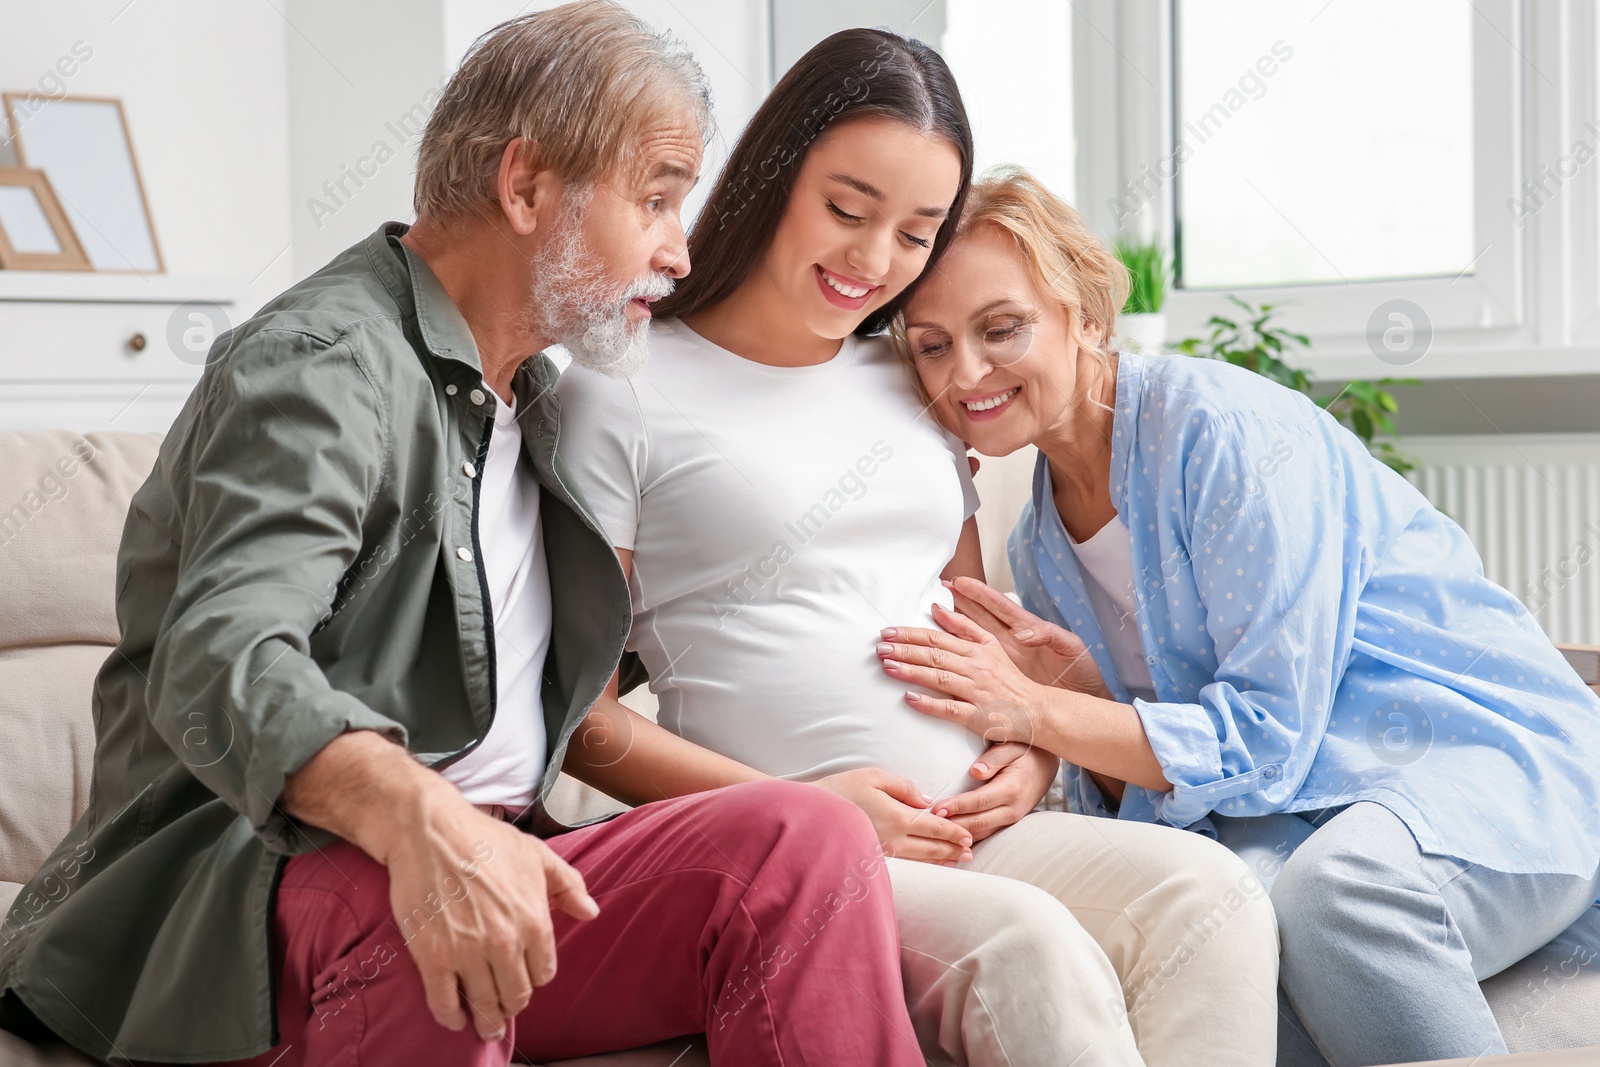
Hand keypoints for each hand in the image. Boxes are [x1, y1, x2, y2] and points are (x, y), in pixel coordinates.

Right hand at [384, 786, 598, 1040]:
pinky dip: (451, 1016)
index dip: (533, 977)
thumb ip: (569, 885)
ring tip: (485, 1024)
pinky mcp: (432, 958)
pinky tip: (455, 1018)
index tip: (523, 976)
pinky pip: (444, 1003)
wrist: (431, 831)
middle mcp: (505, 943)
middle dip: (511, 1003)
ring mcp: (467, 953)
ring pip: (484, 1005)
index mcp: (534, 921)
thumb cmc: (486, 840)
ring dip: (486, 1019)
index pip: (543, 973)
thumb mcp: (537, 855)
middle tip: (504, 1007)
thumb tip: (590, 912)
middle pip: (515, 995)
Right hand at [813, 767, 972, 865]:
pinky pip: (906, 865)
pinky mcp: (873, 860)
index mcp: (897, 816)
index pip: (934, 827)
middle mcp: (894, 839)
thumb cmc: (839, 790)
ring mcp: (883, 853)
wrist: (808, 815)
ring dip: (941, 860)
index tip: (968, 835)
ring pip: (921, 860)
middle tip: (971, 851)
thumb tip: (926, 800)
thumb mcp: (873, 776)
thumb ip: (904, 787)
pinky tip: (929, 865)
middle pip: (931, 847)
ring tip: (957, 860)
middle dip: (953, 848)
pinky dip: (923, 866)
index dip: (953, 831)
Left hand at [877, 602, 1046, 744]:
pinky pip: (951, 709)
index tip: (887, 632)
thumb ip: (965, 627)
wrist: (1037, 711)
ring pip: (940, 678)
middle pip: (935, 655)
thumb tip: (937, 609)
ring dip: (912, 672)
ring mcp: (977, 691)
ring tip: (887, 667)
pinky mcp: (979, 716)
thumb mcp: (991, 646)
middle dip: (905, 649)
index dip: (910, 634)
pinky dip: (930, 703)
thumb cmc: (1009, 680)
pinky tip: (910, 699)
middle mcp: (976, 667)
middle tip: (879, 647)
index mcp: (977, 650)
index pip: (937, 638)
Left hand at [934, 742, 1059, 843]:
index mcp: (1011, 789)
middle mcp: (1011, 809)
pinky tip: (948, 844)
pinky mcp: (1005, 824)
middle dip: (952, 826)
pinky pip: (984, 836)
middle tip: (928, 825)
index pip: (979, 801)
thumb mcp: (1012, 747)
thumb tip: (976, 771)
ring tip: (933, 835)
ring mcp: (1009, 820)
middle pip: (977, 823)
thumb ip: (994, 758)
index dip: (957, 806)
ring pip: (980, 834)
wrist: (1046, 766)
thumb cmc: (1026, 752)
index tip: (937, 809)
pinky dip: (966, 841)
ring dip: (957, 837)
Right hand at [945, 576, 1111, 698]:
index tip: (960, 582)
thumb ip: (1049, 635)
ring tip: (932, 611)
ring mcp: (1004, 657)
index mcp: (1028, 628)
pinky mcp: (1001, 675)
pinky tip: (942, 648)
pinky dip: (959, 652)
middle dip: (959, 601)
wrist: (1079, 703)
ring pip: (973, 634)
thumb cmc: (1079, 672)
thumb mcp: (1071, 648)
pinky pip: (976, 660)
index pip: (999, 605)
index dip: (979, 593)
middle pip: (980, 615)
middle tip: (938, 589)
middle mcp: (1012, 640)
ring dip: (953, 623)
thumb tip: (1026, 634)